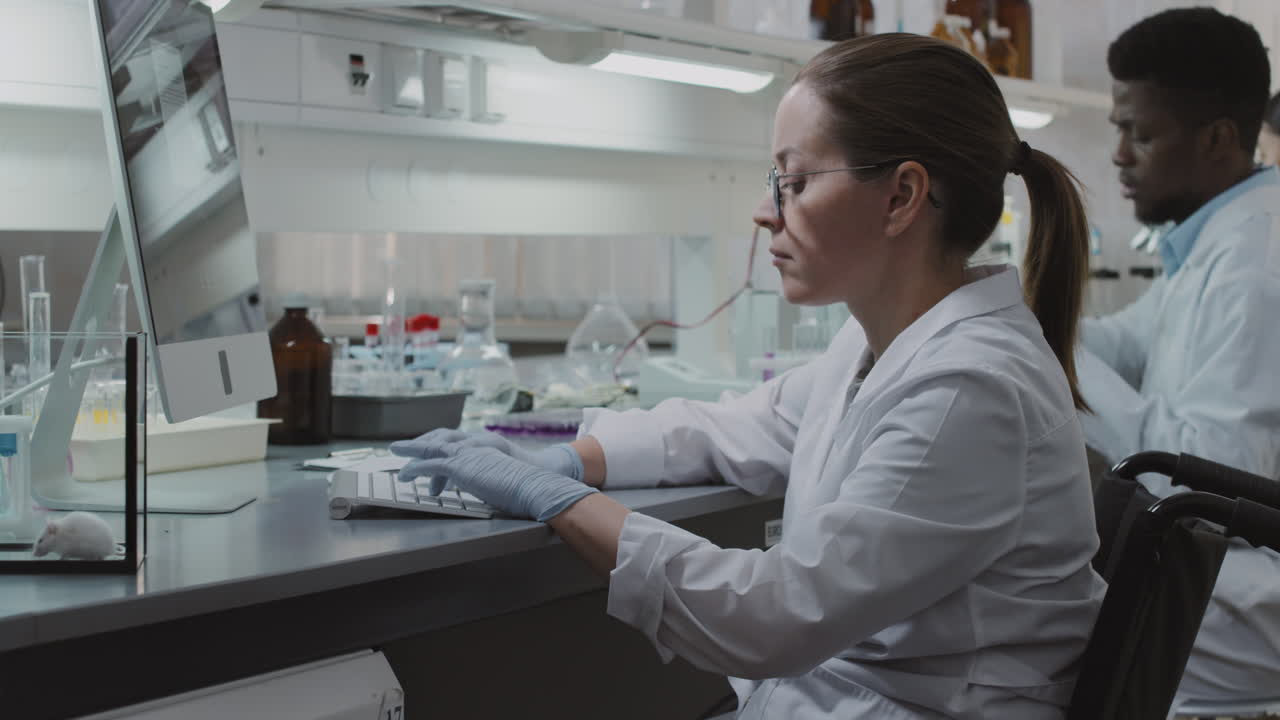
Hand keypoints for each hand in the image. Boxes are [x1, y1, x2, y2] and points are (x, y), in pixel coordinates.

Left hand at [390, 429, 583, 481]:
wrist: (534, 483)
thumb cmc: (525, 487)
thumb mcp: (504, 478)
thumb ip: (490, 478)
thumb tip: (484, 487)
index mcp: (485, 447)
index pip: (458, 442)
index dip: (441, 444)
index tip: (430, 451)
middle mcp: (475, 446)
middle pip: (441, 438)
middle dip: (421, 442)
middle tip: (404, 446)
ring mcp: (467, 454)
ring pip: (431, 448)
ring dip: (412, 450)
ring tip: (397, 453)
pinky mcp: (460, 465)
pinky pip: (430, 465)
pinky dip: (415, 468)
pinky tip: (405, 474)